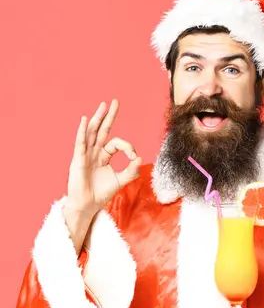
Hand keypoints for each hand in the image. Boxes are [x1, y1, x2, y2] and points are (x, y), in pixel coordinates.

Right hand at [66, 99, 140, 215]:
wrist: (88, 205)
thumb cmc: (101, 193)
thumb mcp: (120, 181)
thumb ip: (131, 171)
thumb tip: (140, 159)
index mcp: (104, 156)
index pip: (116, 143)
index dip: (127, 147)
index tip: (134, 157)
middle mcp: (94, 152)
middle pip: (102, 130)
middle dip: (108, 116)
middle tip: (114, 102)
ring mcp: (85, 155)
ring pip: (92, 133)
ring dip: (97, 119)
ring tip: (103, 106)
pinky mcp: (78, 160)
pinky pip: (80, 143)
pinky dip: (82, 131)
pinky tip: (85, 120)